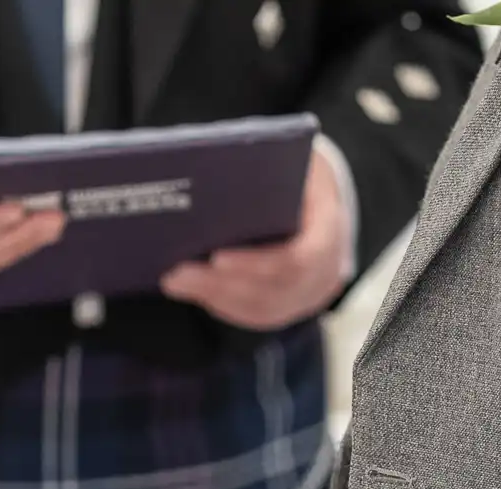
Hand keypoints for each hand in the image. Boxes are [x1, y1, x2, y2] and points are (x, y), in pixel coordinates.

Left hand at [159, 146, 351, 330]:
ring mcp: (305, 296)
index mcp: (328, 232)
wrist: (328, 216)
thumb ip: (270, 164)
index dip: (255, 263)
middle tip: (174, 272)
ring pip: (256, 308)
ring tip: (171, 279)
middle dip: (219, 283)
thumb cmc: (302, 181)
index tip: (215, 256)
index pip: (295, 259)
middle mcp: (323, 273)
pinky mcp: (284, 308)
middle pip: (269, 290)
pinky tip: (186, 288)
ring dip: (210, 295)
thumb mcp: (298, 162)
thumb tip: (212, 162)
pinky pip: (250, 314)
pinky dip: (217, 302)